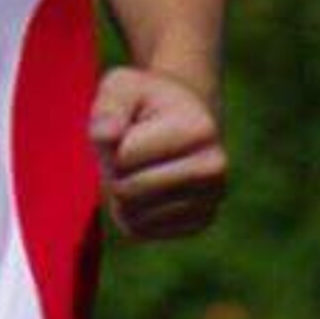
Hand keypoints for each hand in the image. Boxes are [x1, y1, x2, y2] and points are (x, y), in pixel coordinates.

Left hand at [89, 65, 226, 239]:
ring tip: (138, 165)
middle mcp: (214, 171)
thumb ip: (108, 107)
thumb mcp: (122, 87)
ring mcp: (211, 201)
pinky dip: (131, 212)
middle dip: (113, 170)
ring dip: (119, 192)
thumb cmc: (144, 101)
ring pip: (131, 215)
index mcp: (199, 131)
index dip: (109, 143)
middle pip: (126, 190)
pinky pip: (141, 230)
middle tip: (128, 149)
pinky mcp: (198, 224)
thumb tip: (105, 135)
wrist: (182, 119)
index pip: (123, 157)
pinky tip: (146, 187)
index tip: (127, 126)